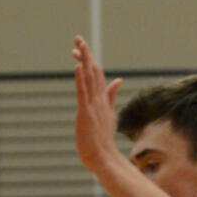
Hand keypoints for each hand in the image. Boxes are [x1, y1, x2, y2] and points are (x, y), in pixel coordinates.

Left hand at [72, 35, 123, 172]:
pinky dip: (81, 79)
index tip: (79, 49)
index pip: (97, 75)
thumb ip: (111, 97)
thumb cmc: (102, 140)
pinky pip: (83, 93)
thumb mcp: (108, 114)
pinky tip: (78, 66)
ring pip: (89, 78)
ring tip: (78, 45)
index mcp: (103, 100)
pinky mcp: (86, 113)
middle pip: (94, 71)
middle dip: (86, 54)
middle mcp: (99, 99)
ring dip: (84, 60)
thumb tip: (118, 80)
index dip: (88, 60)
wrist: (104, 158)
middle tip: (78, 38)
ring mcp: (93, 105)